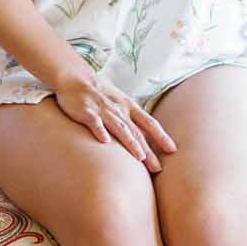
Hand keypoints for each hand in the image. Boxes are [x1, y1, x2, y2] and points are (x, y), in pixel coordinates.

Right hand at [50, 63, 175, 171]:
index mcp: (128, 106)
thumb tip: (143, 137)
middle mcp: (118, 109)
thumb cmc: (98, 92)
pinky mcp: (87, 112)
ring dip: (130, 142)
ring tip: (139, 157)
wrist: (74, 77)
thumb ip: (129, 118)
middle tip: (157, 168)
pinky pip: (94, 122)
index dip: (161, 136)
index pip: (149, 122)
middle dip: (147, 150)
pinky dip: (100, 130)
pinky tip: (104, 141)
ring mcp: (103, 110)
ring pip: (119, 128)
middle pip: (136, 131)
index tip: (172, 150)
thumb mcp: (118, 101)